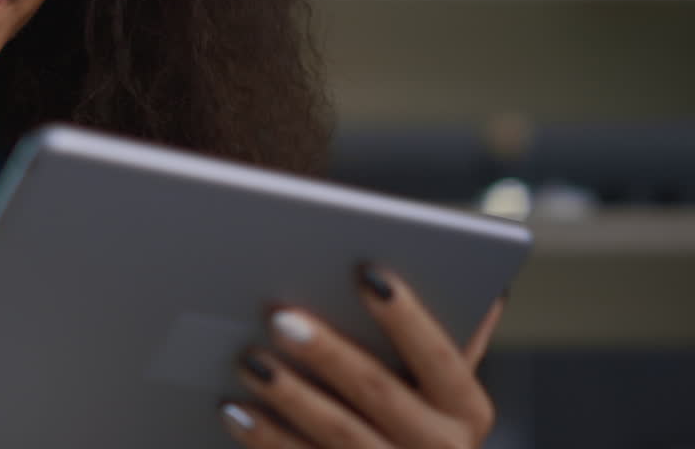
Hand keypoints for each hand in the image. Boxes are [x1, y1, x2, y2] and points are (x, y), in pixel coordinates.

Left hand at [221, 267, 504, 448]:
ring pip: (338, 435)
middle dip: (329, 353)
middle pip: (379, 393)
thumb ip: (439, 326)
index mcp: (465, 407)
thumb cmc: (413, 405)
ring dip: (290, 396)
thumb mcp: (435, 377)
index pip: (440, 355)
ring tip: (249, 359)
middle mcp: (438, 447)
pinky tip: (236, 410)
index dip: (406, 316)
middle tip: (281, 317)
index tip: (368, 273)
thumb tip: (436, 271)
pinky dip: (266, 439)